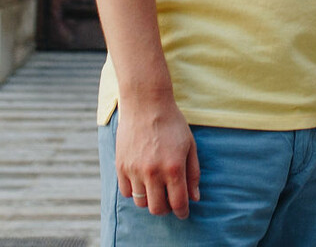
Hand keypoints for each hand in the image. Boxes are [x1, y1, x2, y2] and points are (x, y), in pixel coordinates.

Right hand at [115, 98, 199, 217]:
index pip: (178, 203)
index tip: (183, 212)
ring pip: (141, 203)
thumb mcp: (190, 146)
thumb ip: (193, 174)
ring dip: (149, 200)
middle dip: (166, 208)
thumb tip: (195, 198)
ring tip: (155, 188)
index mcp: (174, 168)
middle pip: (157, 209)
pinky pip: (126, 192)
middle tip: (169, 200)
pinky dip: (135, 191)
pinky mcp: (121, 166)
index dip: (182, 212)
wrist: (146, 104)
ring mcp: (135, 170)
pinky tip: (141, 180)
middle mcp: (153, 172)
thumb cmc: (172, 123)